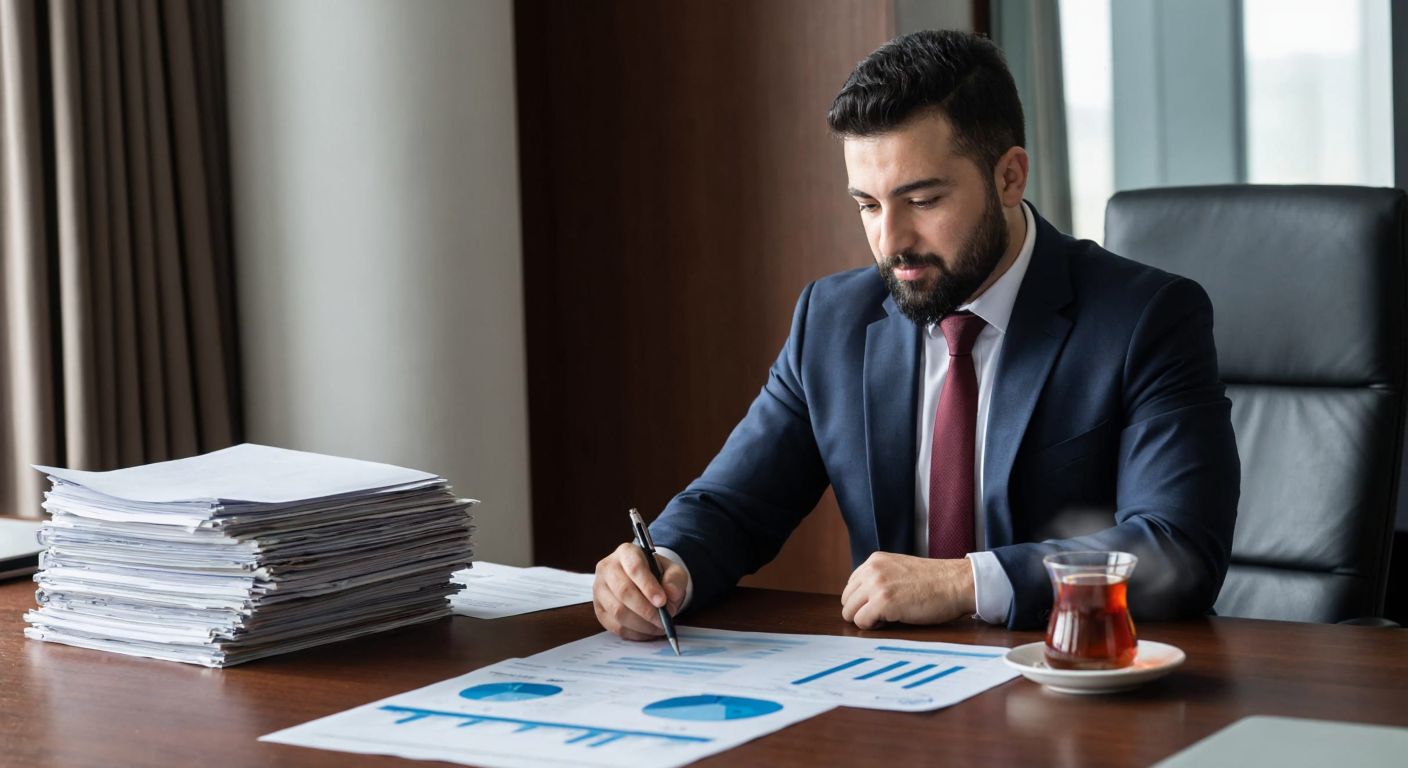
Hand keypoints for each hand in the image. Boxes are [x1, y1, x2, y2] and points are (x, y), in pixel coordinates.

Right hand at [593, 542, 687, 640]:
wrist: (644, 581)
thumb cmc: (657, 574)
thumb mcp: (673, 571)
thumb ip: (675, 580)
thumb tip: (670, 595)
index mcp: (626, 552)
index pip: (635, 568)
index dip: (648, 587)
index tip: (662, 602)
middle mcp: (608, 568)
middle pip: (623, 591)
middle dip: (646, 610)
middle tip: (663, 620)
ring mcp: (599, 589)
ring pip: (618, 611)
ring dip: (641, 624)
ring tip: (658, 626)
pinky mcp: (599, 609)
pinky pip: (615, 625)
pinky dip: (634, 632)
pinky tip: (647, 630)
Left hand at [841, 552, 976, 628]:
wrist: (957, 583)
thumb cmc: (935, 582)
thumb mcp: (900, 570)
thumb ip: (880, 578)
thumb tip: (862, 599)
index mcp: (874, 561)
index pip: (851, 586)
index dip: (864, 601)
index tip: (881, 606)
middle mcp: (871, 570)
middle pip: (847, 600)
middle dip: (862, 611)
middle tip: (885, 614)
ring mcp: (876, 585)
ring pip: (850, 612)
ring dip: (867, 619)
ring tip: (890, 617)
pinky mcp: (882, 602)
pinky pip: (862, 622)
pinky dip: (874, 627)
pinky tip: (893, 621)